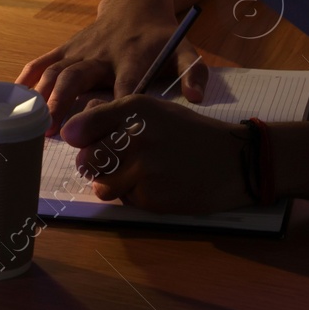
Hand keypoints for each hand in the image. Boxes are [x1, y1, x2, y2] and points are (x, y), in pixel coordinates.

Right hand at [16, 0, 208, 133]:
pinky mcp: (67, 47)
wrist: (136, 2)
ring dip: (43, 95)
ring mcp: (81, 49)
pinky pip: (43, 61)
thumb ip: (194, 73)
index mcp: (133, 58)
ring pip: (57, 70)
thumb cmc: (160, 36)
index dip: (116, 105)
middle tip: (52, 130)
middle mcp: (102, 53)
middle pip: (78, 76)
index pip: (125, 85)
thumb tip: (197, 99)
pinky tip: (15, 97)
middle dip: (64, 101)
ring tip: (34, 124)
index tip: (106, 131)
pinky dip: (27, 78)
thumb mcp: (185, 50)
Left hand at [58, 95, 251, 214]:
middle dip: (95, 165)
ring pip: (101, 185)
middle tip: (115, 163)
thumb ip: (114, 116)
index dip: (78, 138)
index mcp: (133, 109)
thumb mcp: (154, 111)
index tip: (83, 142)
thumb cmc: (191, 133)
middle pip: (86, 159)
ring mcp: (142, 168)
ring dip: (114, 185)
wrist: (234, 160)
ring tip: (139, 176)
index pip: (80, 126)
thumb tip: (75, 127)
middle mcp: (134, 136)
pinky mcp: (151, 196)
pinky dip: (136, 197)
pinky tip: (158, 186)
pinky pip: (125, 201)